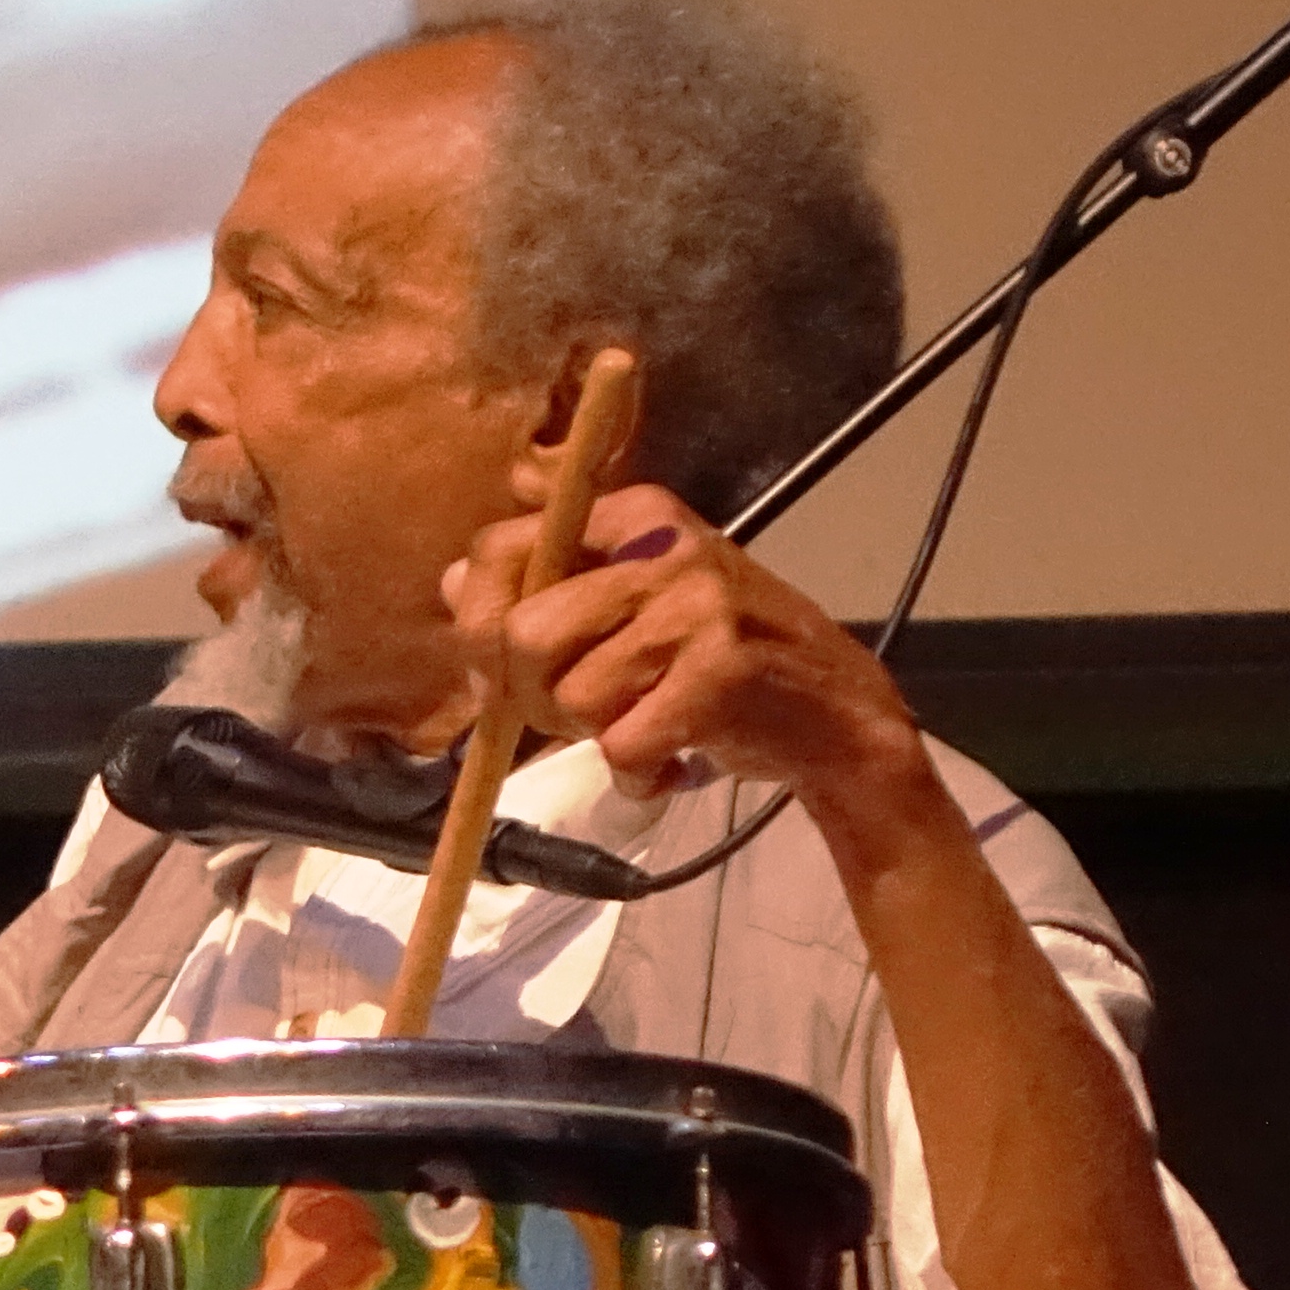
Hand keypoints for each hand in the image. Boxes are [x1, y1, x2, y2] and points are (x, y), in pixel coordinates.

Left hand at [447, 481, 939, 832]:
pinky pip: (622, 743)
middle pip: (522, 634)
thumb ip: (547, 589)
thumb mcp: (634, 602)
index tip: (504, 668)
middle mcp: (663, 546)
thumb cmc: (717, 657)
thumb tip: (454, 581)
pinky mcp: (722, 670)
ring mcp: (698, 605)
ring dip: (593, 738)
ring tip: (643, 729)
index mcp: (631, 515)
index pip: (498, 552)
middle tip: (580, 714)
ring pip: (571, 697)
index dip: (480, 626)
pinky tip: (671, 760)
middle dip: (531, 696)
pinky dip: (636, 774)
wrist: (835, 710)